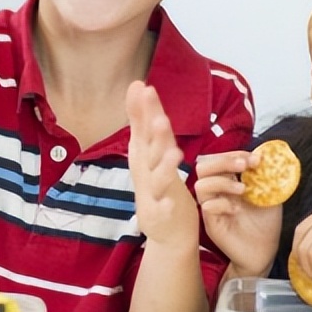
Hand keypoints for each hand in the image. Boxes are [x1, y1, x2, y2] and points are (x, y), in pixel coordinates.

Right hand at [126, 82, 197, 249]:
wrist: (165, 227)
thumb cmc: (158, 182)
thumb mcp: (149, 148)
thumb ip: (143, 118)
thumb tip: (137, 84)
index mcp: (143, 153)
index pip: (144, 127)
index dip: (144, 109)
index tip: (142, 86)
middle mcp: (144, 170)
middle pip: (150, 149)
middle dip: (155, 133)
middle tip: (160, 117)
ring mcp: (151, 192)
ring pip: (158, 177)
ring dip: (164, 166)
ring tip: (174, 153)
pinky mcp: (160, 214)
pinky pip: (162, 208)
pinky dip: (164, 204)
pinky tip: (169, 201)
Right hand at [194, 150, 280, 277]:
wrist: (265, 252)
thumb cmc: (265, 224)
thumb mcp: (270, 195)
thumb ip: (267, 176)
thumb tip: (268, 156)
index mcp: (228, 181)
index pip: (219, 159)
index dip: (234, 154)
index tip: (255, 159)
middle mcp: (216, 192)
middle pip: (203, 166)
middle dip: (223, 161)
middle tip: (244, 165)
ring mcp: (212, 208)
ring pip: (200, 185)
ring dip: (222, 181)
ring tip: (243, 189)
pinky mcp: (211, 224)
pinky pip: (206, 206)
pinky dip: (221, 203)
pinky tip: (236, 209)